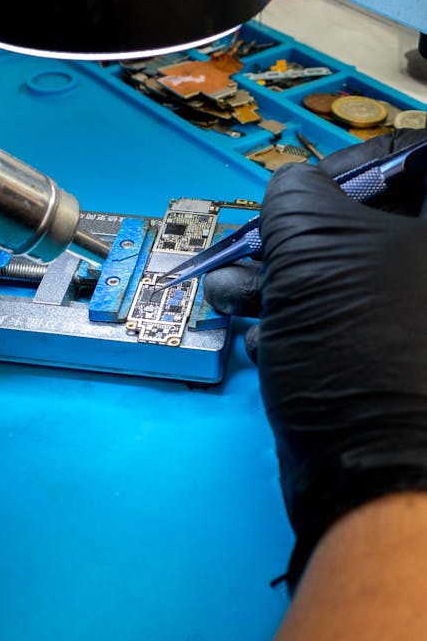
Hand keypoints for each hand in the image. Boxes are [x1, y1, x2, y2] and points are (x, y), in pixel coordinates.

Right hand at [205, 129, 426, 587]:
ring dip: (275, 281)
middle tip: (251, 249)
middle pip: (367, 223)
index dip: (350, 165)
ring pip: (342, 279)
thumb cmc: (358, 342)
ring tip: (232, 297)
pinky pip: (342, 327)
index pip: (408, 161)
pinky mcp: (389, 368)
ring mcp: (412, 325)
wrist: (378, 479)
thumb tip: (292, 189)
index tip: (302, 188)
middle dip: (292, 234)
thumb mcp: (313, 244)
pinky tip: (265, 345)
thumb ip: (294, 195)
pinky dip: (296, 327)